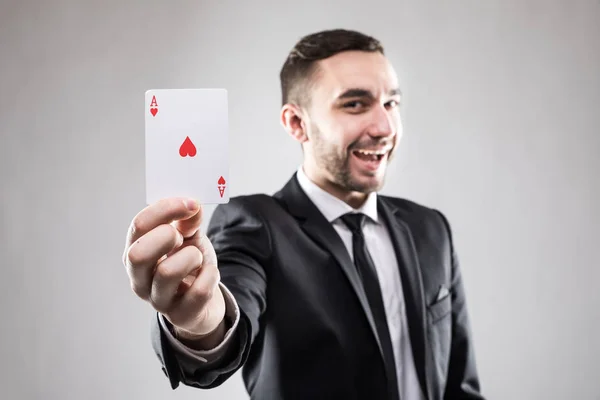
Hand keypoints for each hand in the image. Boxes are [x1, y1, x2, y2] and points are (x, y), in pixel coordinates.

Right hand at [122, 198, 225, 339]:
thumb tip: (192, 207)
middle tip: (183, 237)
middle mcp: (139, 278)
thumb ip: (188, 221)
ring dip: (192, 257)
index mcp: (135, 252)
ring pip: (167, 272)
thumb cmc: (189, 264)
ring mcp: (157, 300)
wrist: (204, 299)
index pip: (139, 225)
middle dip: (166, 237)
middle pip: (138, 254)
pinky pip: (198, 291)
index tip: (190, 204)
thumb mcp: (189, 237)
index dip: (165, 209)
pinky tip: (209, 274)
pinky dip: (210, 275)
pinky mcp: (180, 315)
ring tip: (197, 258)